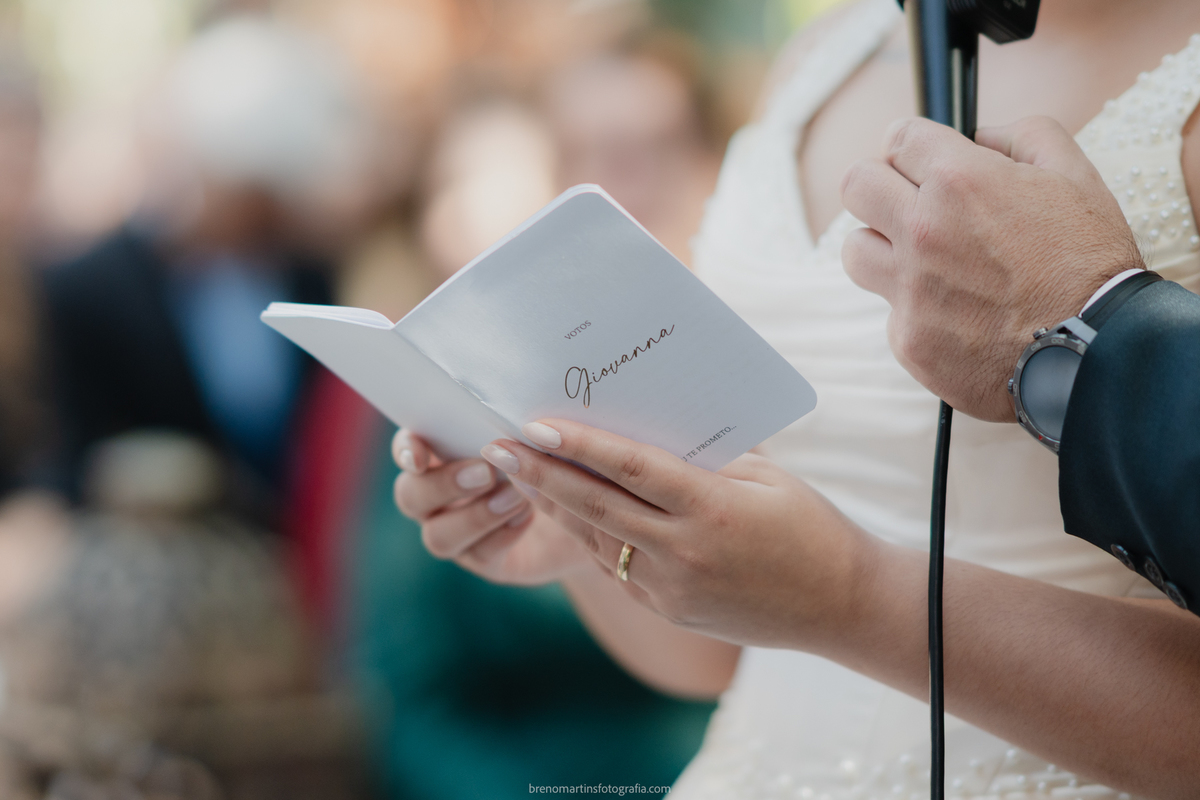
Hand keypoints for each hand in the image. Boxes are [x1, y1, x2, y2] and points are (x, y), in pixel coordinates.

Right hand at [391, 429, 592, 584]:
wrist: (585, 502)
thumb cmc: (555, 453)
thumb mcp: (537, 435)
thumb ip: (514, 426)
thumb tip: (512, 416)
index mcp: (442, 453)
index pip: (406, 448)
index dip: (405, 451)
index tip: (420, 457)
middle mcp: (438, 496)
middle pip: (410, 496)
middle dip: (444, 484)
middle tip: (486, 472)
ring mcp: (457, 532)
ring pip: (437, 536)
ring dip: (475, 516)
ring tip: (517, 497)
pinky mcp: (485, 560)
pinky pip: (478, 555)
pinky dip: (502, 535)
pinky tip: (529, 516)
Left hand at [477, 421, 876, 649]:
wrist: (839, 607)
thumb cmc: (810, 527)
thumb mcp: (766, 478)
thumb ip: (705, 458)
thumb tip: (647, 435)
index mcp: (713, 511)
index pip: (631, 469)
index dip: (578, 444)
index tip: (535, 424)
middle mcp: (684, 553)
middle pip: (596, 506)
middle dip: (539, 475)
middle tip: (497, 447)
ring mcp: (672, 589)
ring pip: (596, 539)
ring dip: (552, 505)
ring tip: (516, 473)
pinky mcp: (669, 610)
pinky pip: (615, 567)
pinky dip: (586, 536)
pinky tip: (562, 511)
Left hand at [840, 116, 1143, 421]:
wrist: (1098, 352)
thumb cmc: (1090, 262)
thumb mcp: (1074, 173)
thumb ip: (1019, 136)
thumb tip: (977, 135)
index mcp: (959, 181)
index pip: (897, 138)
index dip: (912, 146)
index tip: (921, 161)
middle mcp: (922, 232)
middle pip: (855, 186)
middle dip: (881, 186)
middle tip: (910, 203)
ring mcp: (909, 290)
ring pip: (856, 250)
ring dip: (883, 248)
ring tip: (926, 260)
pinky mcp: (908, 340)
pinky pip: (891, 311)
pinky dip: (918, 309)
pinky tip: (960, 314)